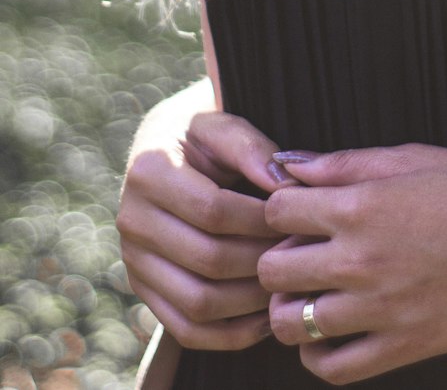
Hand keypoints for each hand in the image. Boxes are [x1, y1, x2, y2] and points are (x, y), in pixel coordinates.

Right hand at [118, 88, 285, 350]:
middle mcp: (133, 221)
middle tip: (303, 254)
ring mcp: (134, 261)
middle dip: (262, 260)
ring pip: (198, 303)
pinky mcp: (144, 290)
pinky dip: (230, 334)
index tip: (298, 217)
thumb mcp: (222, 122)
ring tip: (289, 283)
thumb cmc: (202, 133)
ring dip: (251, 301)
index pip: (213, 210)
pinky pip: (187, 329)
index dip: (261, 219)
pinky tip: (267, 317)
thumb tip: (284, 184)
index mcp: (149, 172)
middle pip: (208, 259)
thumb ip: (251, 147)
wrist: (164, 147)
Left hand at [260, 143, 446, 381]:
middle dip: (279, 258)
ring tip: (312, 293)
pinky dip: (317, 355)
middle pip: (273, 270)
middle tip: (302, 252)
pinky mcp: (403, 348)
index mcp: (362, 206)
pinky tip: (329, 333)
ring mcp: (380, 310)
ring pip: (292, 324)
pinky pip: (332, 369)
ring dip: (292, 307)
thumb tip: (292, 164)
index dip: (282, 208)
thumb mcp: (415, 158)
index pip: (277, 212)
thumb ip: (347, 163)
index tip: (299, 211)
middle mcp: (362, 260)